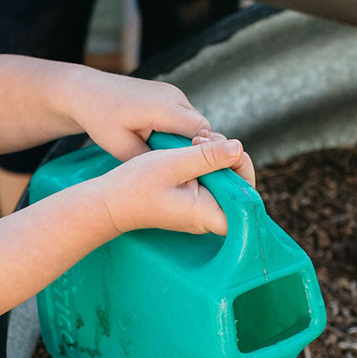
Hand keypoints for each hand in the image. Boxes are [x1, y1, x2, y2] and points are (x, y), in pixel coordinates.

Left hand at [69, 70, 215, 160]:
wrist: (88, 91)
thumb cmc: (101, 118)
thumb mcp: (120, 147)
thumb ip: (148, 161)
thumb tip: (172, 172)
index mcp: (164, 108)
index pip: (201, 131)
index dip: (202, 152)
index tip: (193, 171)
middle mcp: (174, 96)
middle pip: (203, 127)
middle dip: (196, 149)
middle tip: (185, 171)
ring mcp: (174, 93)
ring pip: (195, 122)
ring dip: (188, 140)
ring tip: (171, 158)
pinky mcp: (170, 94)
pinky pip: (185, 116)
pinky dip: (180, 131)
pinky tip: (164, 145)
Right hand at [98, 136, 253, 236]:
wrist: (109, 202)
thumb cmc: (135, 186)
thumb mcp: (173, 163)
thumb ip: (208, 157)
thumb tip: (238, 148)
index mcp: (208, 214)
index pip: (247, 199)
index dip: (243, 170)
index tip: (225, 151)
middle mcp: (209, 217)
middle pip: (240, 187)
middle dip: (229, 157)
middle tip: (204, 140)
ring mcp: (202, 211)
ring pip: (226, 181)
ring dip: (217, 157)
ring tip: (195, 141)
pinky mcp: (194, 203)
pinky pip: (212, 181)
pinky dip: (206, 162)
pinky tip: (191, 148)